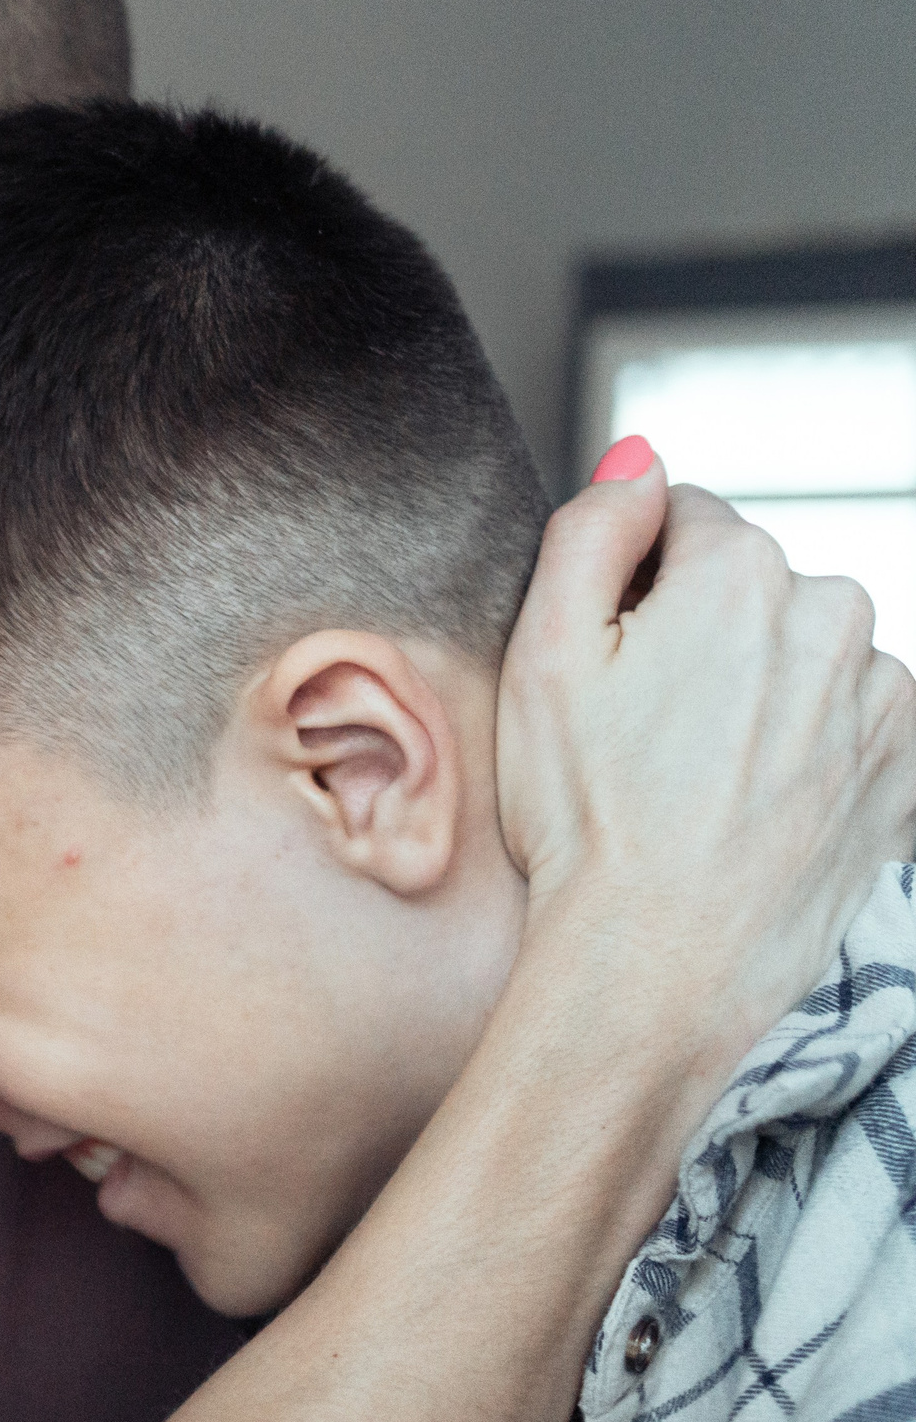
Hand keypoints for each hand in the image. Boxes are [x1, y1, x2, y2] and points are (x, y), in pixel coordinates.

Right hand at [496, 439, 915, 1079]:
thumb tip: (641, 459)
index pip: (682, 523)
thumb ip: (590, 531)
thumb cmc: (589, 818)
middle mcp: (833, 617)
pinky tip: (748, 803)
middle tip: (640, 733)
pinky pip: (850, 720)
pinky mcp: (902, 767)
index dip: (627, 590)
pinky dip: (805, 747)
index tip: (608, 666)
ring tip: (695, 779)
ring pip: (803, 654)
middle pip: (750, 588)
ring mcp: (879, 697)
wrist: (660, 961)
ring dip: (758, 692)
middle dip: (700, 636)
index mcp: (740, 574)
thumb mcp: (542, 656)